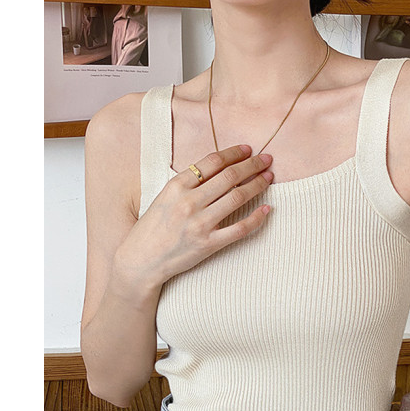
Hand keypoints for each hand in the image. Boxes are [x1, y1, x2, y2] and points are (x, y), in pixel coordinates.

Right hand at [113, 145, 273, 288]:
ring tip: (268, 178)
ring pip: (238, 198)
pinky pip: (239, 229)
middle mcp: (189, 202)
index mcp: (176, 186)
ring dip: (257, 185)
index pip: (212, 162)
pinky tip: (267, 209)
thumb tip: (217, 170)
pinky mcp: (208, 244)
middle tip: (267, 160)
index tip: (248, 150)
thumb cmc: (152, 228)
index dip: (234, 153)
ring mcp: (200, 224)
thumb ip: (187, 184)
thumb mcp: (164, 197)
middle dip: (252, 165)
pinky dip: (256, 218)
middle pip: (229, 176)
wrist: (141, 261)